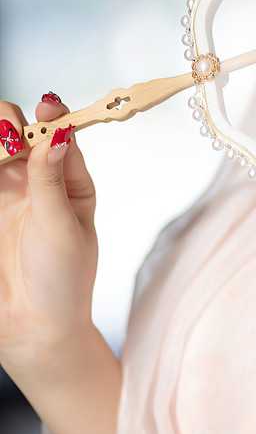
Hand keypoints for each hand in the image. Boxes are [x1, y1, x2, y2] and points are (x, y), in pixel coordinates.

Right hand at [0, 93, 98, 368]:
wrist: (32, 329)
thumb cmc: (63, 282)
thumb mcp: (63, 227)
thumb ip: (51, 181)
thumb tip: (59, 134)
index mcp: (70, 183)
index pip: (61, 136)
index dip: (53, 115)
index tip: (47, 105)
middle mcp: (35, 182)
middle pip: (18, 134)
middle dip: (11, 123)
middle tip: (8, 133)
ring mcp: (4, 195)